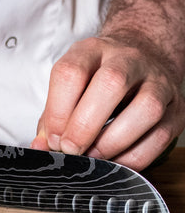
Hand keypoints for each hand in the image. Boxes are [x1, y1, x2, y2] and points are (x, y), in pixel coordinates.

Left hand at [31, 37, 184, 170]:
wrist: (142, 58)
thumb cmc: (96, 79)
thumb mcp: (69, 86)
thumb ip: (52, 117)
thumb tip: (40, 148)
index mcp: (92, 51)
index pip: (71, 72)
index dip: (58, 111)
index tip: (53, 139)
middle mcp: (128, 59)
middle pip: (111, 83)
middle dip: (85, 125)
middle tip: (70, 150)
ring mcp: (158, 82)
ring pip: (146, 108)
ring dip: (113, 141)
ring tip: (93, 156)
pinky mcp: (177, 108)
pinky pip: (161, 136)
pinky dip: (135, 157)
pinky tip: (114, 161)